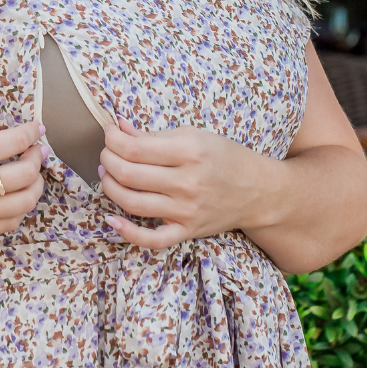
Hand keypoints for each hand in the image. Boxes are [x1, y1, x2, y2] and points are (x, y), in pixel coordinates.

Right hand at [0, 120, 45, 237]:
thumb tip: (12, 139)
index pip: (15, 142)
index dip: (32, 133)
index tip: (36, 130)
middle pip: (26, 174)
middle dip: (37, 158)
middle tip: (35, 151)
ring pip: (24, 203)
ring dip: (35, 186)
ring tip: (30, 175)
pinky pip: (8, 223)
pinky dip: (18, 209)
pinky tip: (14, 196)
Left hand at [98, 118, 273, 250]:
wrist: (259, 190)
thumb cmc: (225, 157)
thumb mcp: (194, 136)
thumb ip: (154, 134)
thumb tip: (119, 128)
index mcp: (189, 152)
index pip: (135, 148)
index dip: (113, 140)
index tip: (110, 134)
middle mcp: (187, 182)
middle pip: (129, 174)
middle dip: (108, 161)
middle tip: (107, 154)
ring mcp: (187, 210)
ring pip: (132, 203)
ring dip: (110, 188)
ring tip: (108, 175)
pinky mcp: (187, 231)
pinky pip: (152, 239)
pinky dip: (127, 233)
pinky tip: (111, 219)